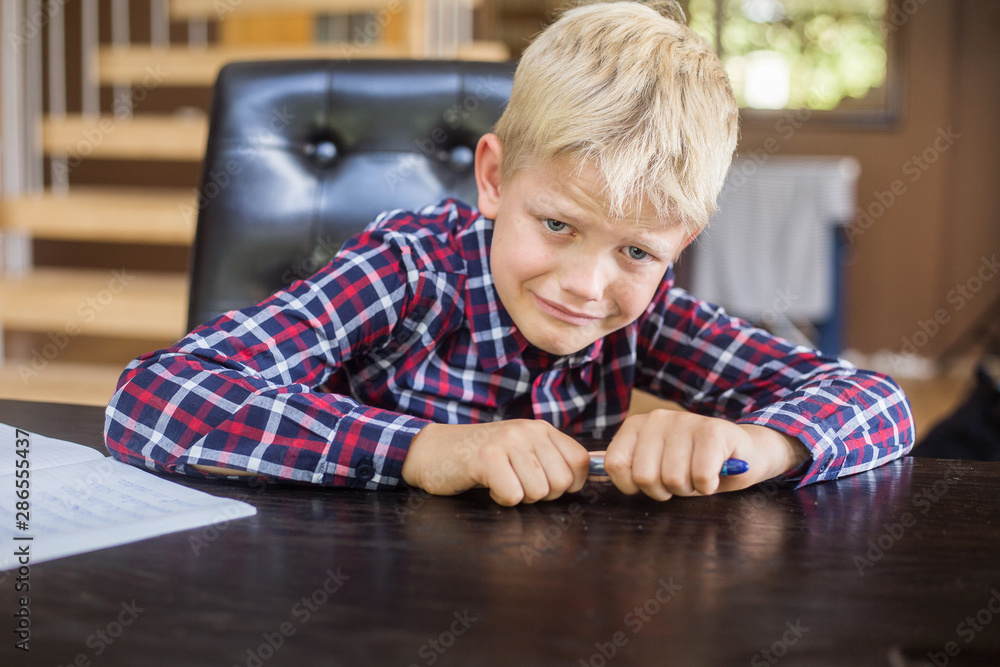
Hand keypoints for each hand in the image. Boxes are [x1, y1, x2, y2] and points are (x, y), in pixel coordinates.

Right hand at [402, 420, 590, 505]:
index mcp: (541, 429)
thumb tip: (584, 479)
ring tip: (500, 480)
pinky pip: (512, 495)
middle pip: (561, 483)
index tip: (544, 482)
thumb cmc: (480, 457)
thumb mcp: (522, 450)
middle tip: (516, 482)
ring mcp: (507, 442)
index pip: (580, 462)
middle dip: (541, 494)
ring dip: (518, 496)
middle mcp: (528, 431)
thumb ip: (551, 460)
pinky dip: (500, 499)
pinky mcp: (486, 458)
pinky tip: (488, 484)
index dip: (568, 484)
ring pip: (537, 492)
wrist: (432, 451)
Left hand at [603, 410, 808, 500]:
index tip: (650, 483)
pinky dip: (708, 486)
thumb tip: (591, 470)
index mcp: (636, 426)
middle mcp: (657, 418)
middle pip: (645, 477)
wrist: (742, 452)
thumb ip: (627, 466)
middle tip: (680, 480)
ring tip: (697, 474)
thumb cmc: (692, 464)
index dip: (632, 486)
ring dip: (689, 489)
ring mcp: (685, 421)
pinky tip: (714, 473)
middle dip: (664, 491)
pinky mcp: (713, 431)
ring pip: (673, 479)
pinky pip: (700, 478)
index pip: (615, 465)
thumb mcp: (654, 464)